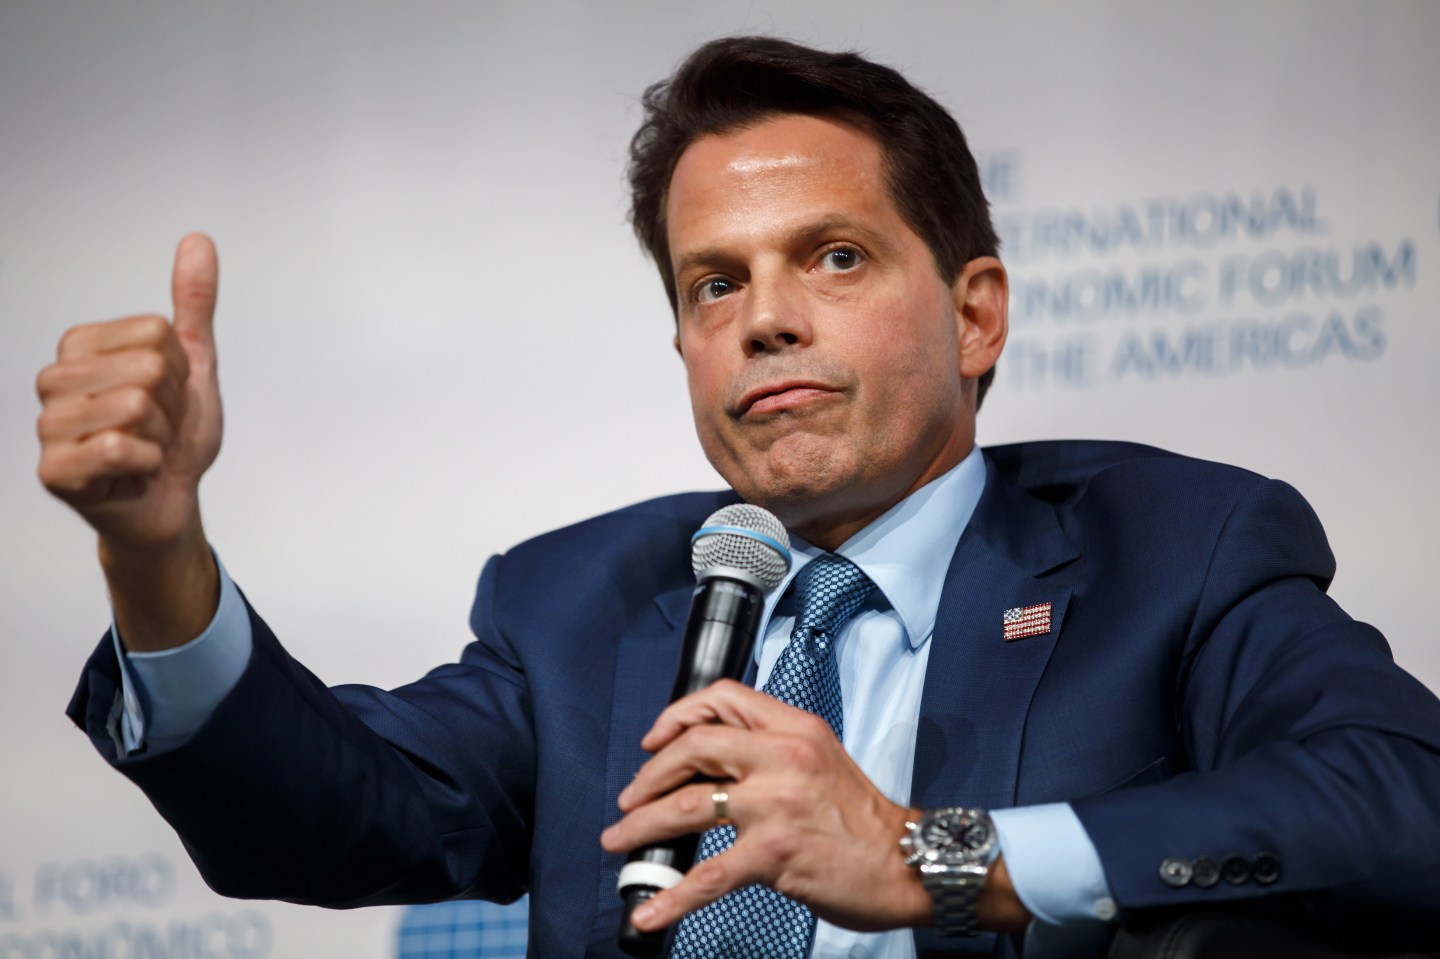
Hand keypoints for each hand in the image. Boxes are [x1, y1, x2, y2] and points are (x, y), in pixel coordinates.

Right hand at [36, 233, 223, 648]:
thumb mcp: (193, 363)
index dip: (178, 369)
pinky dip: (146, 463)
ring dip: (160, 436)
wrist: (171, 501)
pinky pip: (120, 447)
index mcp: (81, 346)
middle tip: (157, 428)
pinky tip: (133, 473)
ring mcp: (49, 425)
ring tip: (145, 448)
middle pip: (146, 367)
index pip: (155, 332)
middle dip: (170, 405)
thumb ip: (193, 305)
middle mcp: (54, 379)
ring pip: (134, 406)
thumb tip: (199, 240)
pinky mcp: (54, 470)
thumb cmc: (174, 435)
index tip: (166, 395)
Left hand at [601, 679, 930, 932]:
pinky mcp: (774, 853)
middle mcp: (783, 756)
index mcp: (794, 728)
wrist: (908, 862)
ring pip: (687, 806)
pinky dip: (672, 897)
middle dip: (648, 775)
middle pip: (694, 746)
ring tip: (619, 840)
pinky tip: (649, 913)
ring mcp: (776, 804)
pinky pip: (709, 876)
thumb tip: (713, 766)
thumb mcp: (821, 759)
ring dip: (642, 825)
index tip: (655, 741)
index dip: (679, 715)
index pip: (724, 698)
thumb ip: (773, 751)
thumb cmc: (863, 820)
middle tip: (629, 799)